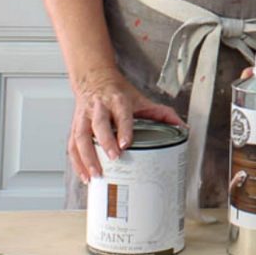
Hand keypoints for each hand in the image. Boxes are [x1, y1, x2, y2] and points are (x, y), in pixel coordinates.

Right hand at [69, 68, 184, 182]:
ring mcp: (84, 116)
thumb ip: (161, 113)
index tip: (127, 143)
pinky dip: (77, 162)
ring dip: (87, 157)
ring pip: (81, 136)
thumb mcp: (140, 99)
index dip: (123, 127)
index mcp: (117, 99)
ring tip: (95, 175)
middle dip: (105, 141)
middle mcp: (99, 107)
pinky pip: (72, 145)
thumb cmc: (118, 92)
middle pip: (99, 124)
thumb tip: (182, 127)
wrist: (94, 78)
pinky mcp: (75, 126)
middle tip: (113, 158)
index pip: (121, 113)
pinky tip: (84, 176)